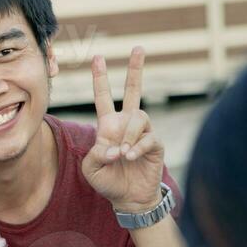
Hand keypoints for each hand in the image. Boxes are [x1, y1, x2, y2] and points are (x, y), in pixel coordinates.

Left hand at [82, 47, 164, 211]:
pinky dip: (138, 147)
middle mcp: (126, 124)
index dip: (100, 78)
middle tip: (138, 48)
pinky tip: (131, 157)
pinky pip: (148, 137)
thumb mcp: (91, 169)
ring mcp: (142, 133)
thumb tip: (113, 146)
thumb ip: (94, 155)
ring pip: (139, 117)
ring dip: (129, 135)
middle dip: (135, 69)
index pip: (103, 97)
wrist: (129, 198)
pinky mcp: (155, 144)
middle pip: (133, 91)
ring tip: (123, 154)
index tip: (98, 57)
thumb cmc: (108, 182)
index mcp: (108, 126)